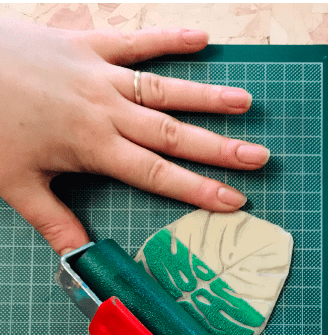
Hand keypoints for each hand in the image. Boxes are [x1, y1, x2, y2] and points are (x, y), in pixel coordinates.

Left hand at [0, 19, 268, 254]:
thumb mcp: (14, 183)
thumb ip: (54, 221)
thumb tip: (79, 258)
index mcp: (93, 146)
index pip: (158, 174)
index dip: (198, 188)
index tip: (234, 199)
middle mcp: (107, 110)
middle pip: (173, 134)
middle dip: (219, 148)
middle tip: (258, 156)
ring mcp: (101, 74)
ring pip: (164, 89)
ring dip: (206, 97)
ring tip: (244, 103)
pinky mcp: (89, 44)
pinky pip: (136, 41)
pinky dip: (169, 39)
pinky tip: (203, 39)